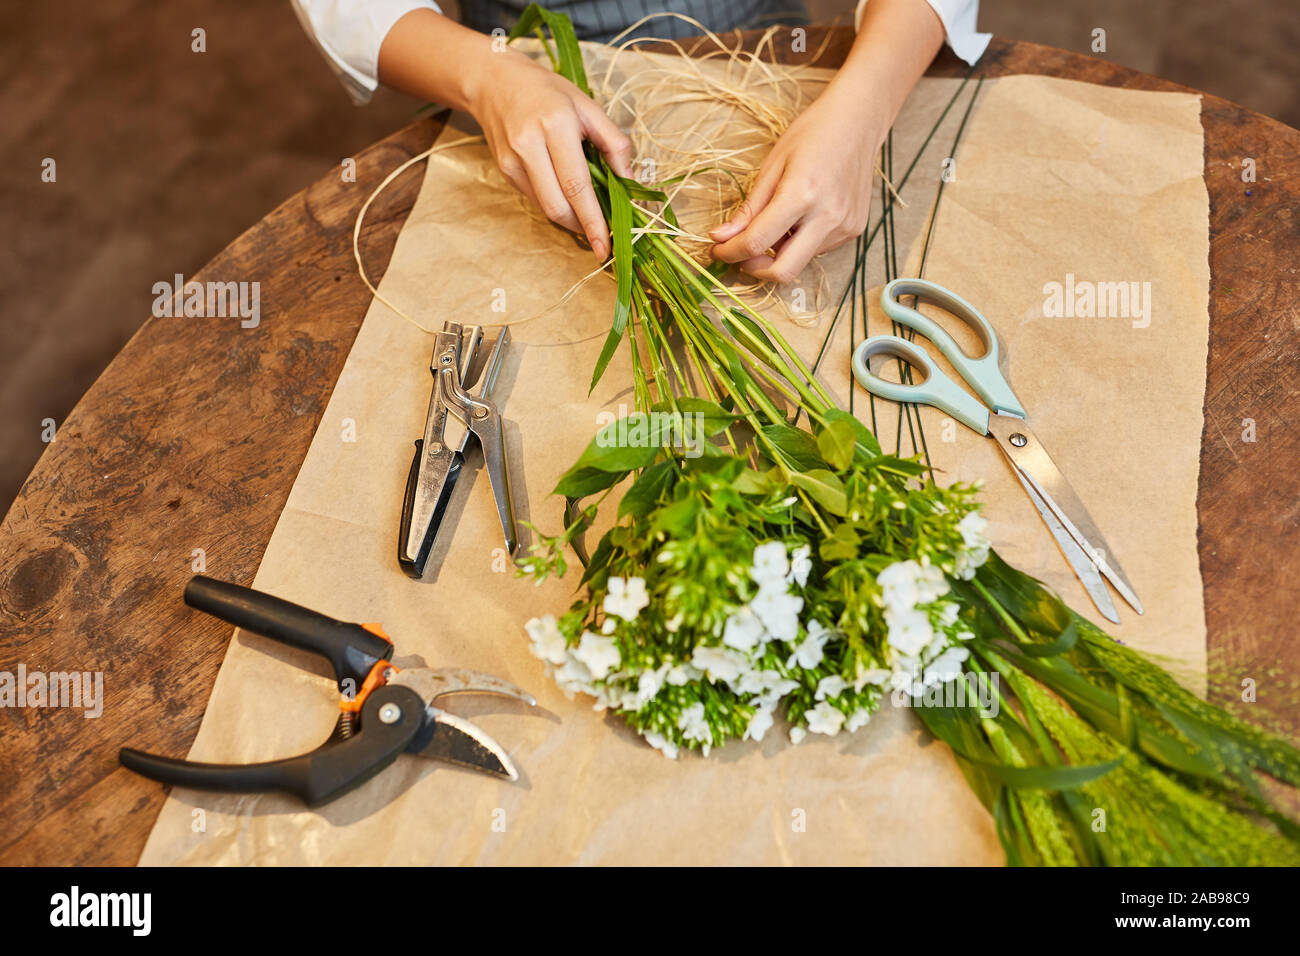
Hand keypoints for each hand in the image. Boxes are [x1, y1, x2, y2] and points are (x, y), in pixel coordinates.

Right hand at [466, 52, 632, 260]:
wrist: (493, 81)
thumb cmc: (546, 91)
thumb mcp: (587, 106)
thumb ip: (614, 143)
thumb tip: (629, 181)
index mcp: (555, 126)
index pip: (577, 186)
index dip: (593, 220)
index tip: (606, 245)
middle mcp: (529, 146)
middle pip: (558, 206)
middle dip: (582, 228)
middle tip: (602, 237)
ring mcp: (512, 161)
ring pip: (546, 208)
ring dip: (571, 219)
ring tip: (589, 216)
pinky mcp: (504, 170)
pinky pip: (535, 198)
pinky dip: (556, 204)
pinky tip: (567, 197)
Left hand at [709, 84, 885, 284]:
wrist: (859, 121)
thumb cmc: (813, 133)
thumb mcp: (773, 164)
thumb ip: (748, 207)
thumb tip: (720, 237)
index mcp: (802, 194)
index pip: (756, 242)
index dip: (730, 252)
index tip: (716, 249)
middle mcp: (827, 217)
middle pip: (783, 272)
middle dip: (754, 269)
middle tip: (739, 253)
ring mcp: (844, 227)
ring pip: (799, 261)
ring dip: (778, 250)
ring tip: (778, 217)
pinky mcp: (853, 230)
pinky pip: (816, 249)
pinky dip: (799, 241)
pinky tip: (802, 215)